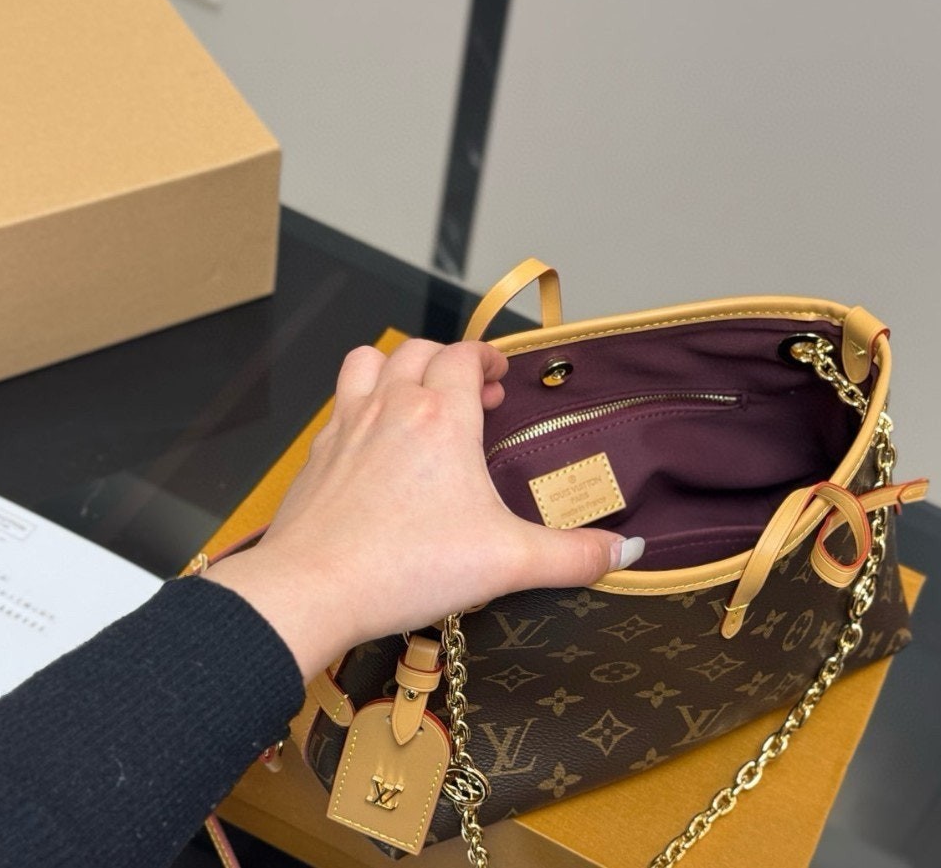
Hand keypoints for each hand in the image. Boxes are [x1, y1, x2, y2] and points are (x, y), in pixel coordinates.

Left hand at [204, 339, 642, 680]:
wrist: (312, 590)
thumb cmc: (409, 566)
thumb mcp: (508, 563)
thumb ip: (573, 556)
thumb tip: (628, 550)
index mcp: (440, 416)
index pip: (464, 354)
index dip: (487, 356)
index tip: (501, 376)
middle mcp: (390, 407)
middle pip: (418, 350)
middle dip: (449, 361)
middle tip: (472, 395)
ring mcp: (346, 427)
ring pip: (368, 363)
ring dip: (396, 367)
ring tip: (417, 397)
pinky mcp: (317, 457)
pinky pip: (338, 405)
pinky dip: (360, 404)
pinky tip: (375, 444)